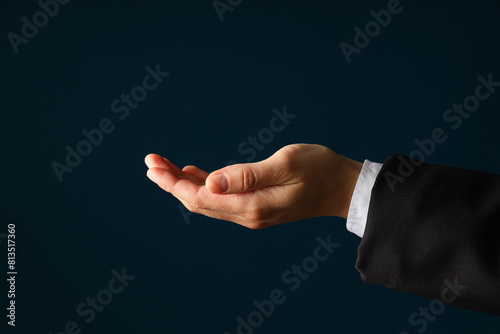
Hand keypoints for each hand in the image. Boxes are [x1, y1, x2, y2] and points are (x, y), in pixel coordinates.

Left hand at [145, 143, 361, 228]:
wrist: (343, 188)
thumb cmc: (320, 170)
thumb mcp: (286, 164)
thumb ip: (247, 174)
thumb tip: (210, 181)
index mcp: (252, 205)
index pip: (201, 198)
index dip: (174, 183)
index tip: (154, 165)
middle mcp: (247, 214)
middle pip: (199, 201)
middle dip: (172, 183)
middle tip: (151, 162)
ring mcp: (251, 212)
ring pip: (208, 201)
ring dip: (184, 184)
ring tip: (163, 166)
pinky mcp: (256, 206)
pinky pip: (222, 199)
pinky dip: (204, 186)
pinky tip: (193, 173)